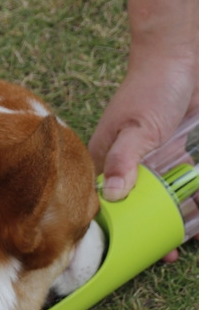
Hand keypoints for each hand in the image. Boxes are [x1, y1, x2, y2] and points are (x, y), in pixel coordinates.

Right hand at [88, 46, 196, 261]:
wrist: (183, 57)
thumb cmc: (150, 87)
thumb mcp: (137, 126)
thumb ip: (125, 159)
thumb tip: (116, 194)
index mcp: (107, 161)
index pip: (106, 202)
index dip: (117, 228)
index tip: (130, 250)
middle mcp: (129, 165)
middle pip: (137, 207)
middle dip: (152, 230)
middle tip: (168, 251)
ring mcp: (155, 161)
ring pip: (164, 199)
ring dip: (178, 218)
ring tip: (193, 234)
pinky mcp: (179, 155)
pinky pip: (186, 184)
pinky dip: (195, 199)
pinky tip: (204, 215)